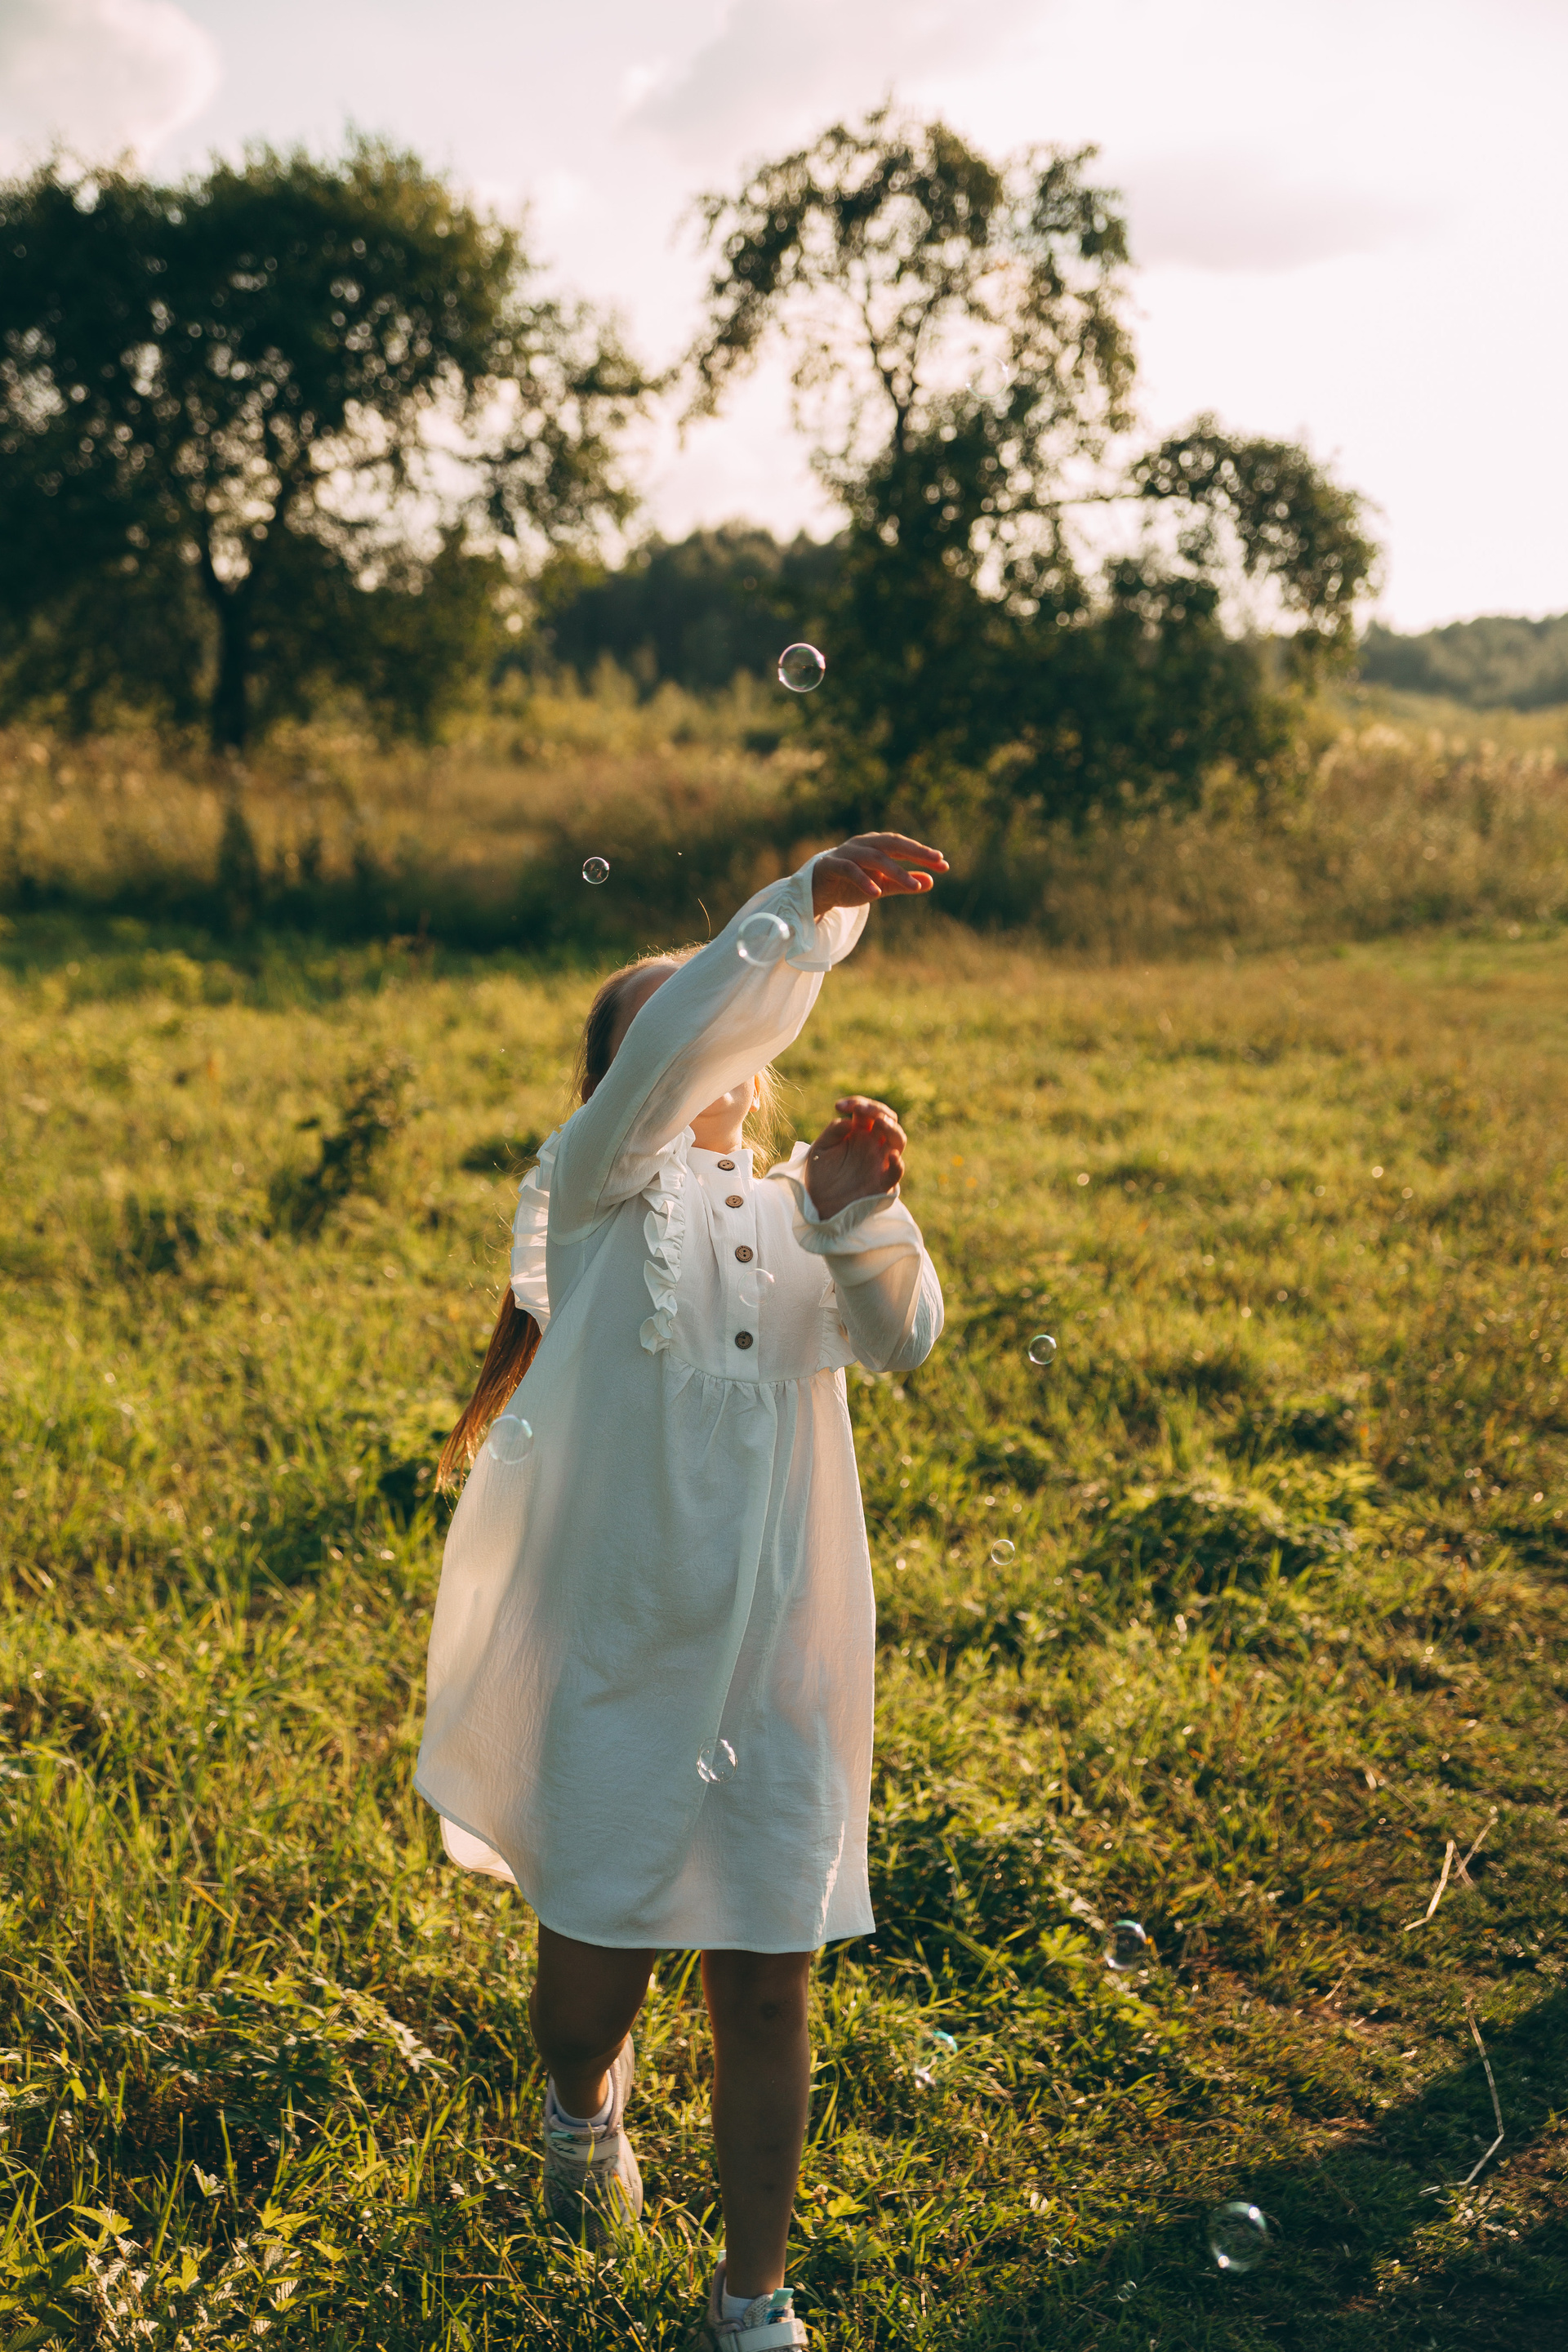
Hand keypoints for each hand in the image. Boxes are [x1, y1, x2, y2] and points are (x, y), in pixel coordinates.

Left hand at [805, 1097, 905, 1218]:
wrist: (819, 1203)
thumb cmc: (820, 1174)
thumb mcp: (820, 1149)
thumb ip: (832, 1133)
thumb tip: (848, 1121)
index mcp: (859, 1132)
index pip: (867, 1111)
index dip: (857, 1103)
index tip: (839, 1106)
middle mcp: (873, 1144)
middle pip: (887, 1119)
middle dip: (877, 1109)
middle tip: (859, 1108)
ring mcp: (879, 1161)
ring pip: (898, 1140)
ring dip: (892, 1128)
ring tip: (880, 1122)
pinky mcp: (882, 1182)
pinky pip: (896, 1172)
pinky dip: (898, 1164)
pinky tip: (892, 1156)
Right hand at [811, 834, 947, 915]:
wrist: (816, 893)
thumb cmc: (850, 886)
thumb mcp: (881, 886)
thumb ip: (903, 883)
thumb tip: (931, 882)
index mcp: (875, 845)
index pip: (903, 846)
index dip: (923, 853)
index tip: (943, 864)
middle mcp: (862, 844)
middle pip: (892, 843)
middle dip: (915, 852)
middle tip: (936, 861)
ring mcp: (845, 853)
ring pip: (874, 857)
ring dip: (895, 871)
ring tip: (913, 886)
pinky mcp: (829, 865)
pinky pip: (849, 869)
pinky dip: (864, 880)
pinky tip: (877, 893)